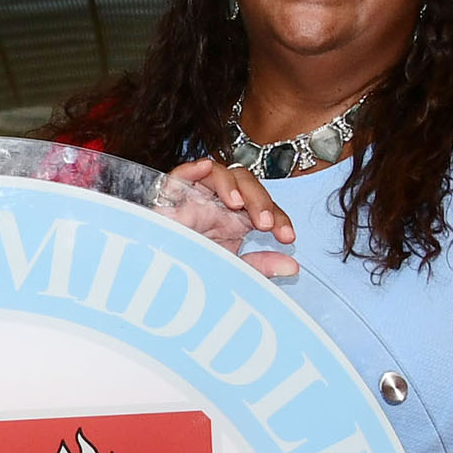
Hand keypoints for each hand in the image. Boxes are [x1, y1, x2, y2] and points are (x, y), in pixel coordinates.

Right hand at [165, 159, 297, 280]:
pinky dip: (191, 168)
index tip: (287, 238)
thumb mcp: (232, 271)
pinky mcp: (168, 200)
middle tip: (266, 224)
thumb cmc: (194, 272)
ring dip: (230, 184)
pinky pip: (178, 175)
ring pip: (218, 173)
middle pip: (246, 184)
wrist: (160, 284)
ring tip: (236, 204)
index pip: (265, 207)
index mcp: (235, 219)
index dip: (280, 218)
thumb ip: (260, 266)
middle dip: (259, 200)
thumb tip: (292, 266)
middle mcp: (217, 204)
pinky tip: (204, 168)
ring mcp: (194, 198)